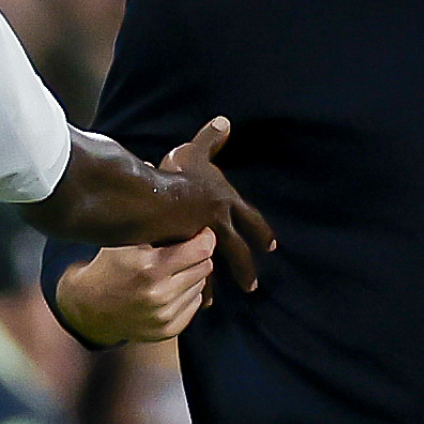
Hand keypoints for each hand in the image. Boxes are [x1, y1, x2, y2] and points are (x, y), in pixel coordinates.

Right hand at [57, 230, 215, 344]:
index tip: (201, 232)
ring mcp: (164, 317)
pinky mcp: (166, 331)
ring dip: (192, 275)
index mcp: (150, 268)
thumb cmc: (108, 265)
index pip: (201, 250)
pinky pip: (194, 305)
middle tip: (184, 249)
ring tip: (172, 270)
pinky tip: (169, 288)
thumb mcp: (124, 241)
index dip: (205, 238)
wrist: (88, 305)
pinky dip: (187, 294)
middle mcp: (159, 295)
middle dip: (198, 255)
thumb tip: (191, 218)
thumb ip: (156, 229)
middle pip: (205, 267)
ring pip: (201, 286)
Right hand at [160, 117, 273, 290]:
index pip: (250, 220)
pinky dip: (196, 288)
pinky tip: (197, 301)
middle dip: (246, 267)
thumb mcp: (194, 151)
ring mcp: (201, 241)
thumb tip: (224, 121)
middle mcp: (219, 224)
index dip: (260, 232)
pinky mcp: (182, 253)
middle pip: (238, 250)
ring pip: (215, 267)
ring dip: (219, 283)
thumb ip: (209, 139)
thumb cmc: (175, 173)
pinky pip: (192, 274)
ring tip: (217, 301)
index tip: (270, 246)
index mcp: (225, 202)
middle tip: (253, 285)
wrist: (154, 198)